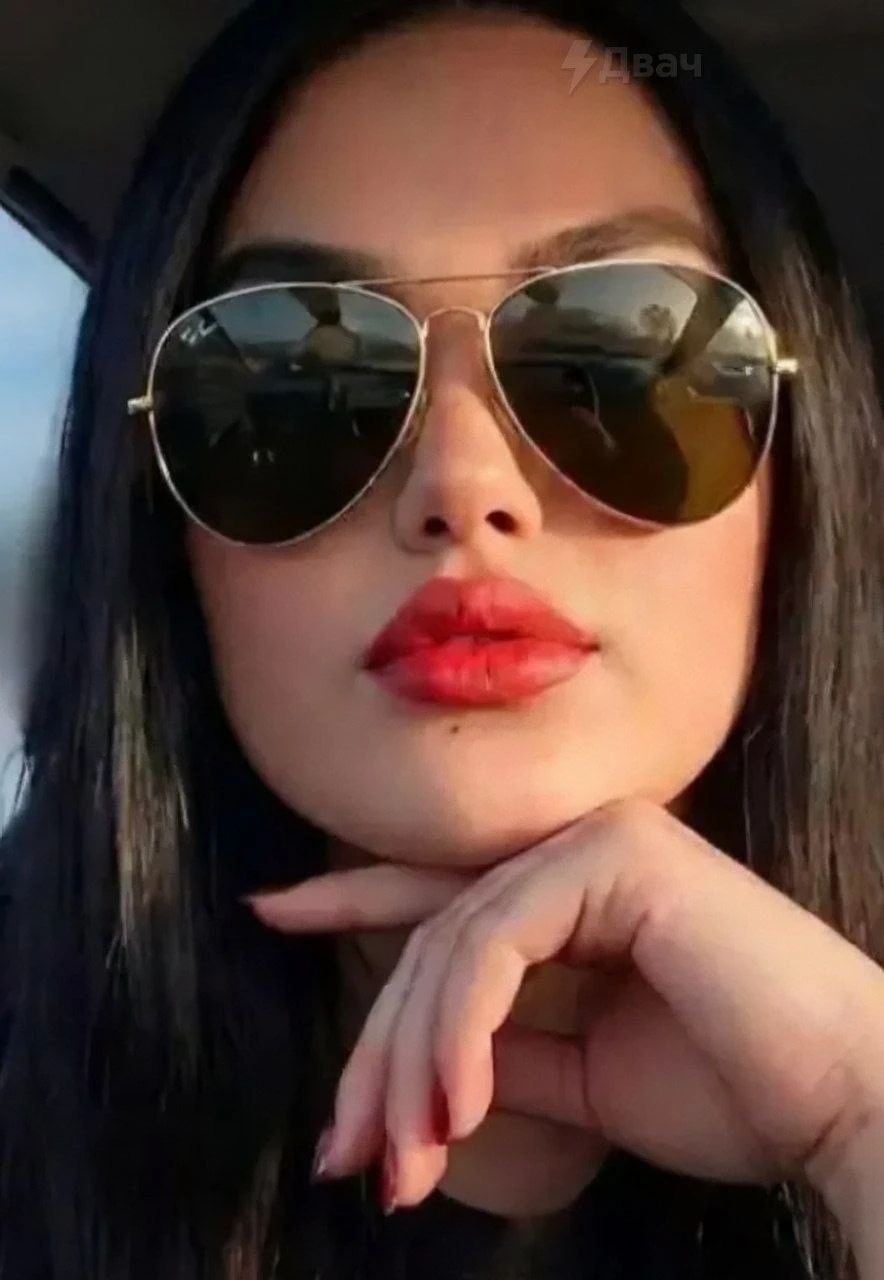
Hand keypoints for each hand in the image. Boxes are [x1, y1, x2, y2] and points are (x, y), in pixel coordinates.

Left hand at [248, 799, 883, 1218]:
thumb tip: (423, 1074)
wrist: (842, 1098)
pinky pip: (497, 945)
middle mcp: (581, 846)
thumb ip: (506, 1053)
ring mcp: (598, 842)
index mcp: (577, 887)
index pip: (445, 893)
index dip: (352, 899)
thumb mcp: (585, 1076)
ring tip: (398, 1162)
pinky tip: (454, 1111)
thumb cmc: (733, 1088)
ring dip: (414, 1063)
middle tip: (346, 1151)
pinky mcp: (615, 859)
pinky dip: (461, 1032)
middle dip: (379, 1051)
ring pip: (454, 946)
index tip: (273, 912)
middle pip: (434, 939)